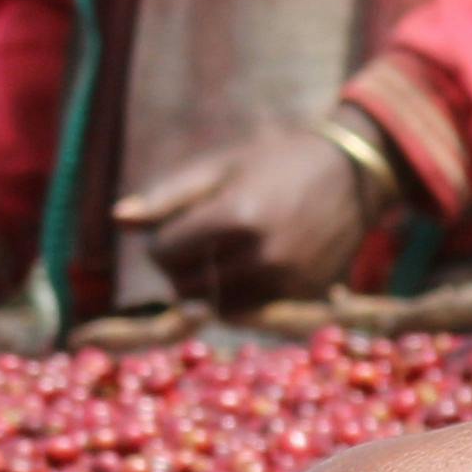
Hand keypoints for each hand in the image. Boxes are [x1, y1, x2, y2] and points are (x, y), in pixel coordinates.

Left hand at [119, 121, 379, 313]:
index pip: (165, 252)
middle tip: (192, 249)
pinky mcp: (305, 294)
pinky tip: (247, 268)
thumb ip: (168, 196)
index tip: (174, 230)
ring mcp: (287, 278)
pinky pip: (253, 310)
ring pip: (218, 305)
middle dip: (178, 271)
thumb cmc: (276, 161)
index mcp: (234, 216)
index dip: (161, 243)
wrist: (354, 171)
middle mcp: (262, 253)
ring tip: (217, 260)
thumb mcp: (220, 166)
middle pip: (187, 285)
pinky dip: (240, 296)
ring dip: (207, 289)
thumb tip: (117, 219)